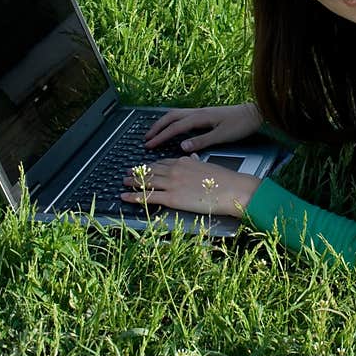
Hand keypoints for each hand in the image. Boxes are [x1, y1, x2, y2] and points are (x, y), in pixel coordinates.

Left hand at [121, 154, 260, 217]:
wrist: (231, 189)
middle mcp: (175, 170)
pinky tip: (125, 196)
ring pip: (146, 182)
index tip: (144, 166)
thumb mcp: (208, 165)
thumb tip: (193, 157)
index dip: (151, 165)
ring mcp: (172, 184)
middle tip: (128, 172)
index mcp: (184, 161)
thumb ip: (197, 161)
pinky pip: (148, 197)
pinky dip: (134, 196)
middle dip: (138, 171)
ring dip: (132, 182)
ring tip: (123, 182)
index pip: (163, 162)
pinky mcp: (172, 198)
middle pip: (151, 170)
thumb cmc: (225, 180)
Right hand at [144, 103, 262, 151]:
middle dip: (157, 127)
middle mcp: (198, 112)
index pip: (175, 127)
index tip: (149, 144)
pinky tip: (172, 128)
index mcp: (200, 117)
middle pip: (171, 117)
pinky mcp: (205, 114)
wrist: (255, 113)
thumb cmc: (241, 124)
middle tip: (146, 138)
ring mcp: (201, 112)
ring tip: (154, 132)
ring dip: (163, 123)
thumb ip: (202, 141)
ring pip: (176, 114)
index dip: (161, 136)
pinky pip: (183, 116)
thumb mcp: (222, 136)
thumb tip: (183, 147)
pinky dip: (172, 122)